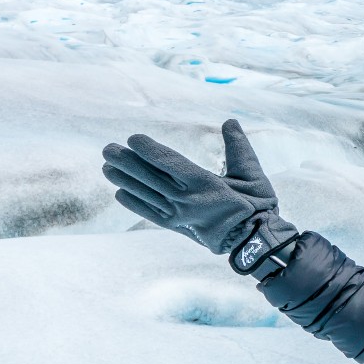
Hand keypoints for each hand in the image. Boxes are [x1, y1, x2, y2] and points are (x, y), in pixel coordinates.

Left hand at [101, 119, 298, 272]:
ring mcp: (179, 215)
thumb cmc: (256, 206)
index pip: (169, 162)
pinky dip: (133, 204)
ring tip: (107, 168)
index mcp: (204, 183)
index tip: (133, 139)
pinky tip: (120, 193)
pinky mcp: (177, 227)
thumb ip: (239, 148)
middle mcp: (186, 200)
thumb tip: (230, 122)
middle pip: (150, 178)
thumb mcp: (252, 174)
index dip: (148, 150)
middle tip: (108, 149)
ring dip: (125, 180)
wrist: (253, 242)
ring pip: (146, 195)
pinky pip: (150, 214)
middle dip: (127, 162)